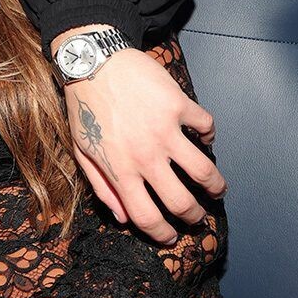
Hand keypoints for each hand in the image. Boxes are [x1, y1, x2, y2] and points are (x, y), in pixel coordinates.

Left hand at [64, 46, 223, 241]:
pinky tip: (204, 138)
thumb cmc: (84, 107)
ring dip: (216, 186)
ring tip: (216, 189)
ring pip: (204, 171)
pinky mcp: (179, 105)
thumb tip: (122, 217)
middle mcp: (144, 155)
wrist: (92, 61)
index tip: (171, 236)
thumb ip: (101, 187)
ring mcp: (164, 130)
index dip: (162, 234)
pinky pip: (207, 127)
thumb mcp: (81, 151)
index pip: (146, 216)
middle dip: (194, 217)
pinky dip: (209, 136)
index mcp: (119, 170)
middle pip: (181, 202)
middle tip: (197, 216)